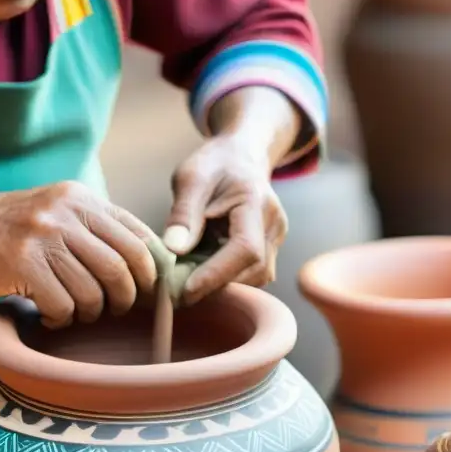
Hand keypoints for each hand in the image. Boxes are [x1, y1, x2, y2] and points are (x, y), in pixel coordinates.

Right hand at [0, 181, 159, 328]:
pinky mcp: (23, 263)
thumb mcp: (59, 212)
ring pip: (93, 291)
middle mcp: (67, 213)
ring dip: (90, 312)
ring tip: (76, 312)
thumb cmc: (14, 229)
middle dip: (127, 297)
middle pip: (122, 267)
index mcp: (83, 200)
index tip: (146, 291)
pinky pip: (62, 305)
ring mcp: (45, 236)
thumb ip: (97, 229)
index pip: (138, 237)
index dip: (150, 271)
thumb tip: (148, 265)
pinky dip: (61, 318)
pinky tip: (49, 315)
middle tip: (116, 309)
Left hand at [161, 135, 287, 305]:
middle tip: (178, 294)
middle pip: (254, 269)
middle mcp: (274, 224)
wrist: (241, 158)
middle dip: (217, 286)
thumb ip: (184, 212)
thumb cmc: (214, 165)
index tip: (186, 290)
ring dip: (224, 286)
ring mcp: (276, 239)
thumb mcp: (191, 178)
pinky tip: (205, 275)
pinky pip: (253, 274)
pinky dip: (229, 280)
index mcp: (256, 202)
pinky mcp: (270, 249)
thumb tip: (175, 249)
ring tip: (190, 283)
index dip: (217, 274)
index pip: (245, 248)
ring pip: (256, 277)